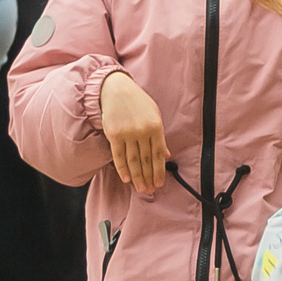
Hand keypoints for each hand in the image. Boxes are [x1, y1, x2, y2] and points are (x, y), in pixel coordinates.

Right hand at [98, 70, 168, 191]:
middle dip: (148, 177)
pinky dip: (122, 169)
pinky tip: (126, 179)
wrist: (116, 90)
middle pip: (146, 160)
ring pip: (133, 160)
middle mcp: (142, 132)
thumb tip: (167, 155)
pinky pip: (118, 156)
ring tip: (140, 189)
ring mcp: (127, 134)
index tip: (159, 184)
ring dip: (137, 177)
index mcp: (156, 127)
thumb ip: (160, 137)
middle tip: (149, 191)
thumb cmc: (138, 103)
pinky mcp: (114, 135)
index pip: (158, 155)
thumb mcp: (154, 115)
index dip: (159, 171)